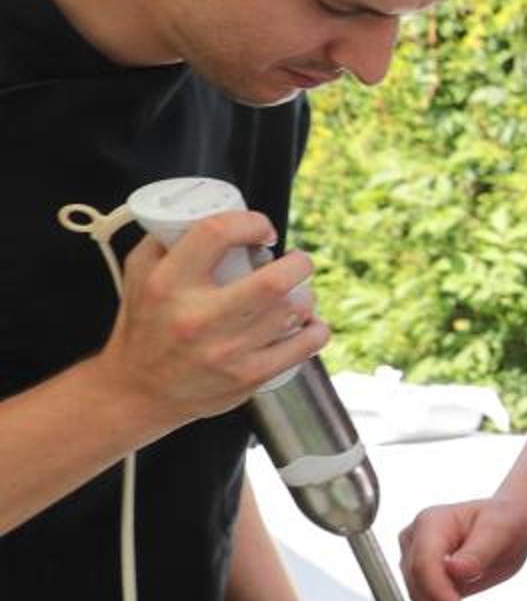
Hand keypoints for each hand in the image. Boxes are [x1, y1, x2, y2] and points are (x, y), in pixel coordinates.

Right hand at [97, 213, 327, 431]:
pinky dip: (316, 330)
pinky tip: (309, 323)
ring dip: (305, 296)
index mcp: (167, 285)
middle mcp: (197, 318)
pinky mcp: (248, 377)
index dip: (250, 222)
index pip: (216, 233)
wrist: (139, 390)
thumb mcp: (137, 274)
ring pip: (293, 311)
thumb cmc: (145, 325)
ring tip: (297, 294)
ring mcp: (226, 351)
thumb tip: (211, 210)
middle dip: (298, 264)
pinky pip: (304, 347)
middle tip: (297, 262)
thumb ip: (166, 238)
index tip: (262, 229)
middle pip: (274, 281)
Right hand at [401, 496, 526, 600]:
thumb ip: (478, 551)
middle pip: (421, 590)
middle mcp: (415, 544)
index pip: (423, 566)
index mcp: (430, 524)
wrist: (510, 522)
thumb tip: (454, 570)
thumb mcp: (500, 531)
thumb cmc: (506, 519)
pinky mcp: (429, 584)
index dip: (440, 595)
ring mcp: (418, 565)